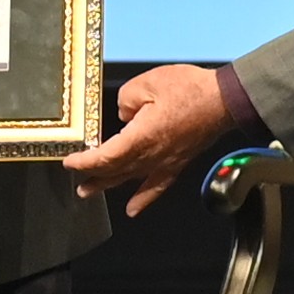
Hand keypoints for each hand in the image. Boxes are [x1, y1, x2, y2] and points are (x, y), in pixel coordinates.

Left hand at [64, 61, 246, 214]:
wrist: (223, 100)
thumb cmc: (189, 90)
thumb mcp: (147, 83)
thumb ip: (126, 101)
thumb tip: (125, 115)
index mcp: (141, 137)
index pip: (106, 156)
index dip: (85, 162)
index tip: (70, 162)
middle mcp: (151, 156)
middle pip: (115, 170)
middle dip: (92, 174)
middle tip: (75, 178)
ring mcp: (165, 162)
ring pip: (130, 179)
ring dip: (107, 186)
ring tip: (88, 192)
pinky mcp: (177, 163)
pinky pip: (156, 186)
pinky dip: (142, 199)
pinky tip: (133, 210)